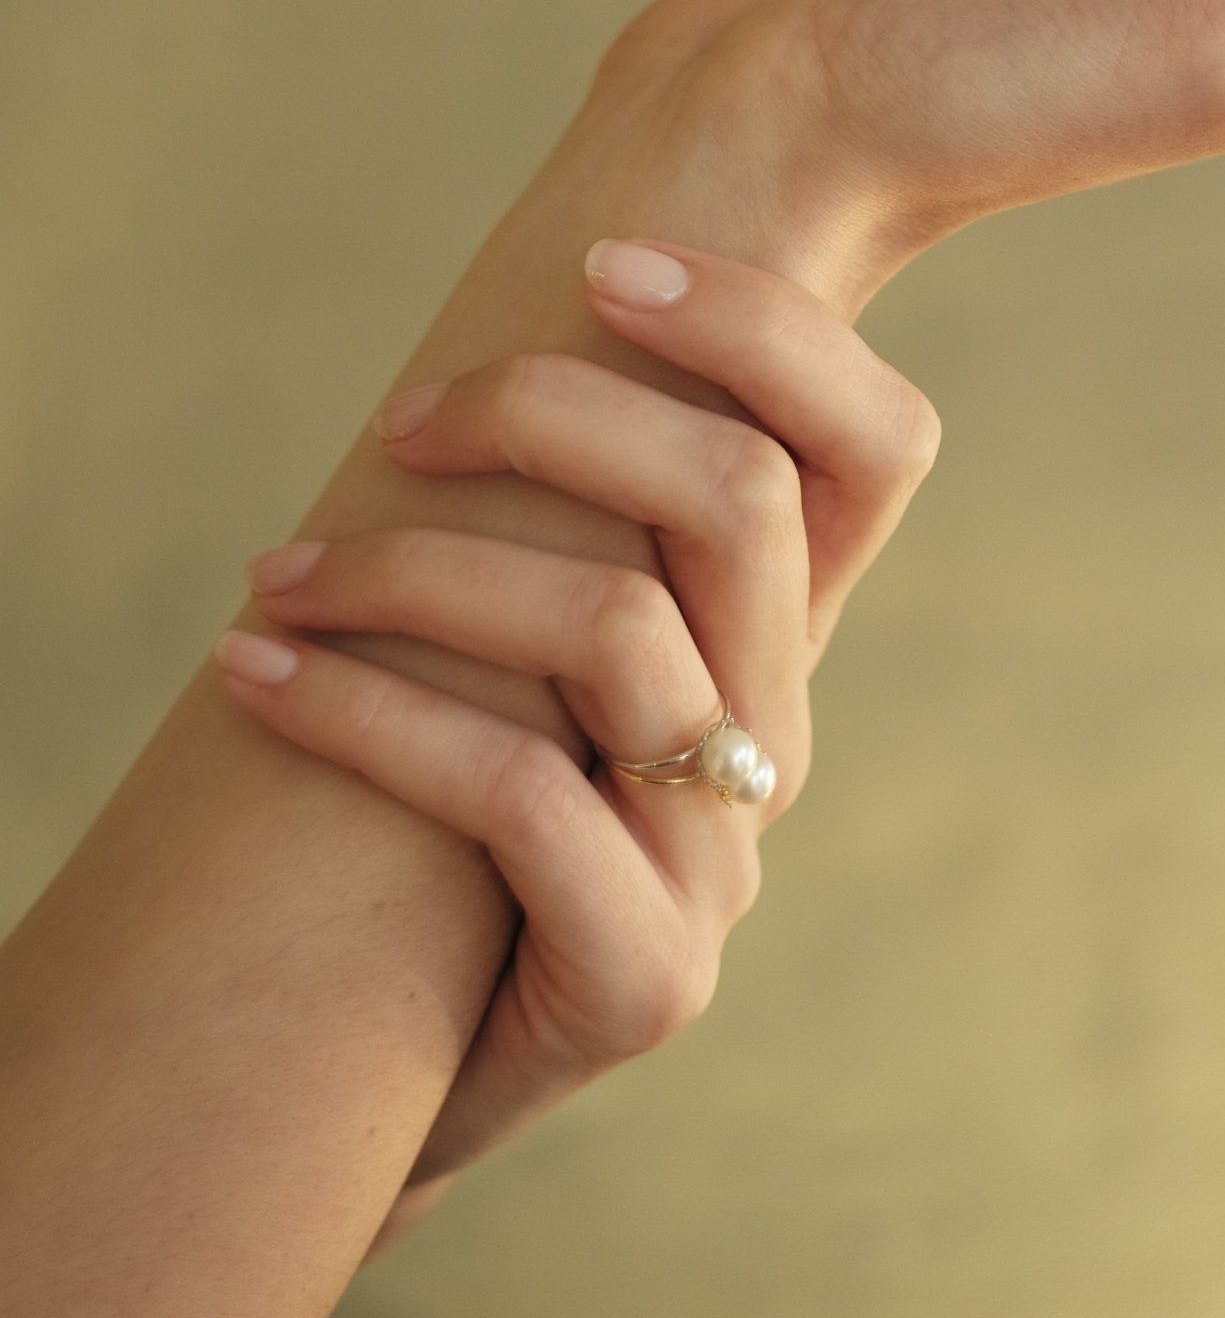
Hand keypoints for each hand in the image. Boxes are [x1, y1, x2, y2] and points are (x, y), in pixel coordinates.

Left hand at [215, 240, 937, 1243]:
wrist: (415, 1056)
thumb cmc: (457, 807)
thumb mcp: (535, 643)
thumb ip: (571, 512)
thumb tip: (517, 297)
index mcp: (778, 634)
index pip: (879, 441)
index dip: (768, 325)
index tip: (603, 261)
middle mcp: (778, 730)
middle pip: (743, 497)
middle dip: (556, 412)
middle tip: (405, 419)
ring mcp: (725, 859)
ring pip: (615, 628)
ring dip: (413, 567)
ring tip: (277, 573)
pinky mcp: (647, 974)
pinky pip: (518, 795)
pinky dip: (364, 711)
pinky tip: (253, 675)